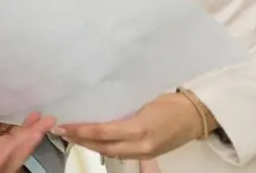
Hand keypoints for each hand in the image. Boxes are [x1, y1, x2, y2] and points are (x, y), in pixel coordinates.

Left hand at [53, 92, 212, 159]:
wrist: (194, 115)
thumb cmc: (169, 102)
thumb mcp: (142, 100)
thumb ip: (120, 108)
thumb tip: (96, 107)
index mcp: (138, 128)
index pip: (102, 132)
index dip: (80, 131)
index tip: (62, 126)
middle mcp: (140, 145)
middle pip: (102, 147)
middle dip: (79, 140)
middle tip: (60, 132)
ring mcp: (144, 153)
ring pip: (109, 153)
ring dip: (89, 145)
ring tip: (72, 136)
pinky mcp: (147, 155)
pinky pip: (120, 154)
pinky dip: (104, 148)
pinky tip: (93, 141)